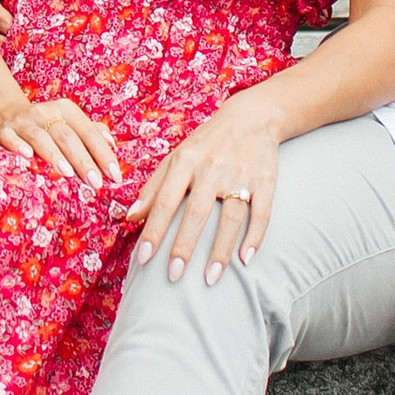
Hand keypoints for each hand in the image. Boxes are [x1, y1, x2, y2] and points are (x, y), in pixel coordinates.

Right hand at [0, 87, 119, 190]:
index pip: (88, 131)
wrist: (1, 114)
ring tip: (67, 173)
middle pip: (67, 136)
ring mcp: (22, 122)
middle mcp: (45, 113)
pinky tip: (27, 156)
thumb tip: (112, 144)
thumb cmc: (43, 126)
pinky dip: (18, 146)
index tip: (114, 175)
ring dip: (54, 154)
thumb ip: (90, 133)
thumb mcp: (67, 124)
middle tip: (95, 182)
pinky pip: (10, 138)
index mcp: (65, 110)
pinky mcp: (2, 133)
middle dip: (83, 160)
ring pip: (40, 137)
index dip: (102, 153)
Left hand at [128, 95, 285, 283]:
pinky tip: (246, 258)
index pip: (165, 201)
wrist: (252, 116)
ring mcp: (240, 175)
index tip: (143, 260)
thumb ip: (154, 187)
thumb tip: (129, 217)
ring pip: (230, 216)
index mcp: (185, 161)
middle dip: (184, 246)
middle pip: (197, 212)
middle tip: (173, 276)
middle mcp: (212, 168)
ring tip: (210, 278)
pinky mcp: (265, 180)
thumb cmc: (207, 142)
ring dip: (220, 250)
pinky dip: (255, 236)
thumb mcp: (177, 156)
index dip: (153, 230)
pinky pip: (261, 212)